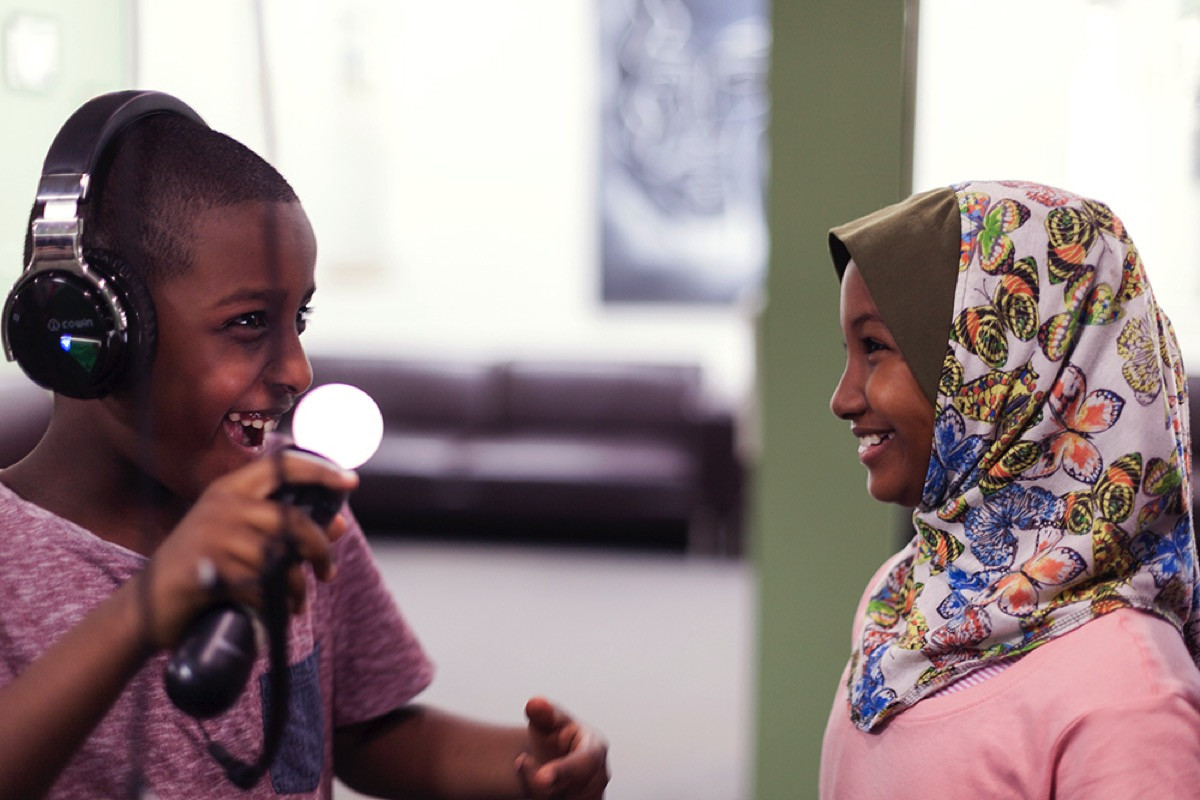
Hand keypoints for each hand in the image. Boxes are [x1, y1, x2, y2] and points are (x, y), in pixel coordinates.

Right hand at [140, 449, 357, 648]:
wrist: (146, 606)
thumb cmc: (202, 568)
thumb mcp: (241, 539)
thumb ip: (286, 529)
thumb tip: (340, 524)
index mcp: (229, 488)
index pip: (282, 464)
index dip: (320, 470)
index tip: (350, 481)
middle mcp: (221, 504)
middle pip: (291, 519)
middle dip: (318, 548)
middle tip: (327, 571)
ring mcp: (212, 534)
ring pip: (280, 556)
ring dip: (298, 584)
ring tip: (298, 600)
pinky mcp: (207, 568)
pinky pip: (262, 584)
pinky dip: (278, 602)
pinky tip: (280, 610)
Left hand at [515, 697, 608, 798]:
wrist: (556, 757)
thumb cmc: (555, 736)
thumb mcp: (548, 721)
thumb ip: (542, 713)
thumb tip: (535, 703)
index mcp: (596, 748)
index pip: (585, 762)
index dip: (564, 770)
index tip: (541, 777)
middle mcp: (599, 777)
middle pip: (572, 788)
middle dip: (542, 783)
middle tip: (521, 767)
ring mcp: (593, 796)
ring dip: (539, 792)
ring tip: (527, 771)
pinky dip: (540, 798)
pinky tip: (532, 785)